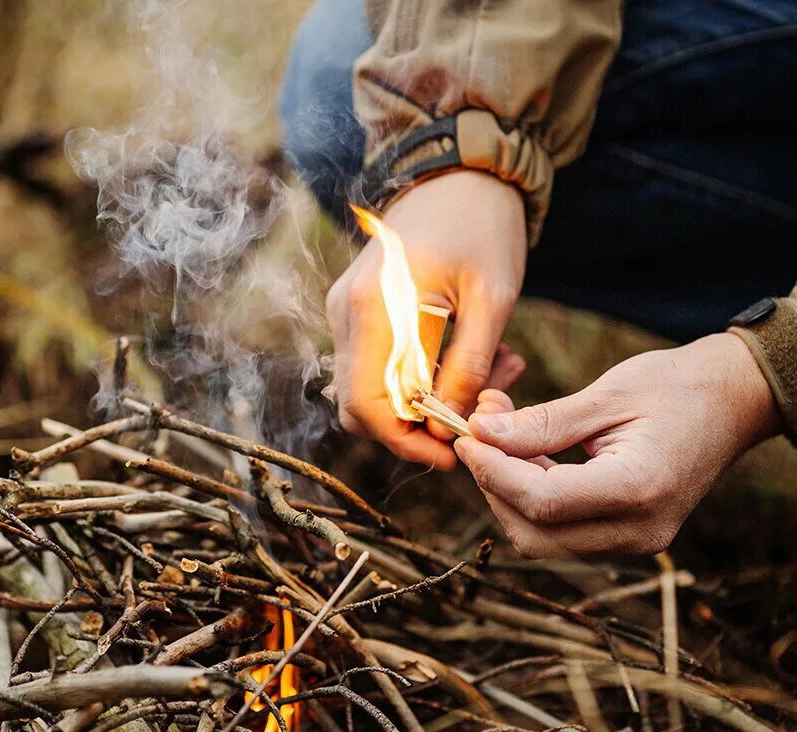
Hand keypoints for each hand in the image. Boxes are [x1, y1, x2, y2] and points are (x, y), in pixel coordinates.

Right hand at [327, 171, 526, 469]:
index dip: (404, 442)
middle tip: (474, 417)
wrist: (459, 172)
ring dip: (422, 403)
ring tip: (488, 375)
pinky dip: (416, 379)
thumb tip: (450, 425)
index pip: (367, 406)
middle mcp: (346, 312)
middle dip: (414, 428)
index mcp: (374, 307)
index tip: (452, 453)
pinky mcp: (357, 310)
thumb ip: (468, 367)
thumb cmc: (481, 226)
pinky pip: (377, 366)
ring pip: (369, 391)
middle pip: (359, 408)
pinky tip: (463, 358)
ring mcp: (346, 311)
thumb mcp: (493, 299)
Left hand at [455, 333, 781, 556]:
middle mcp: (639, 530)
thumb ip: (540, 423)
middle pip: (533, 532)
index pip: (540, 501)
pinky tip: (525, 452)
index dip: (491, 471)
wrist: (734, 402)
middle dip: (493, 483)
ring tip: (501, 433)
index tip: (467, 435)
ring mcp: (636, 540)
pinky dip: (532, 495)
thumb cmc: (675, 387)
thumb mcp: (605, 395)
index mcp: (638, 489)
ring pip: (541, 538)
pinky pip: (561, 530)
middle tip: (479, 431)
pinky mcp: (628, 536)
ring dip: (508, 490)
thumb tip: (480, 434)